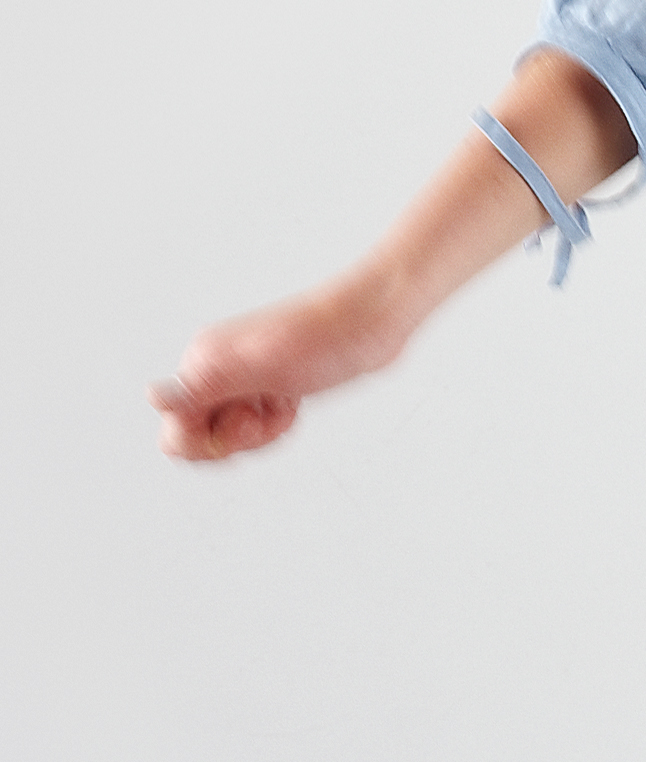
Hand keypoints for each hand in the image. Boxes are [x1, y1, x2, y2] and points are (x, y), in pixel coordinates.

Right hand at [154, 274, 411, 461]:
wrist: (376, 319)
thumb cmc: (327, 338)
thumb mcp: (263, 370)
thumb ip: (204, 387)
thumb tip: (152, 396)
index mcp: (203, 362)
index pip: (173, 432)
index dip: (207, 442)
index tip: (246, 421)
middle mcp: (216, 369)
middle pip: (198, 436)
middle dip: (233, 441)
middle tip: (268, 417)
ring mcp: (245, 378)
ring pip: (228, 432)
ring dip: (258, 434)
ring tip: (286, 406)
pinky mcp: (272, 385)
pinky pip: (255, 423)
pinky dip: (273, 425)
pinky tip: (294, 405)